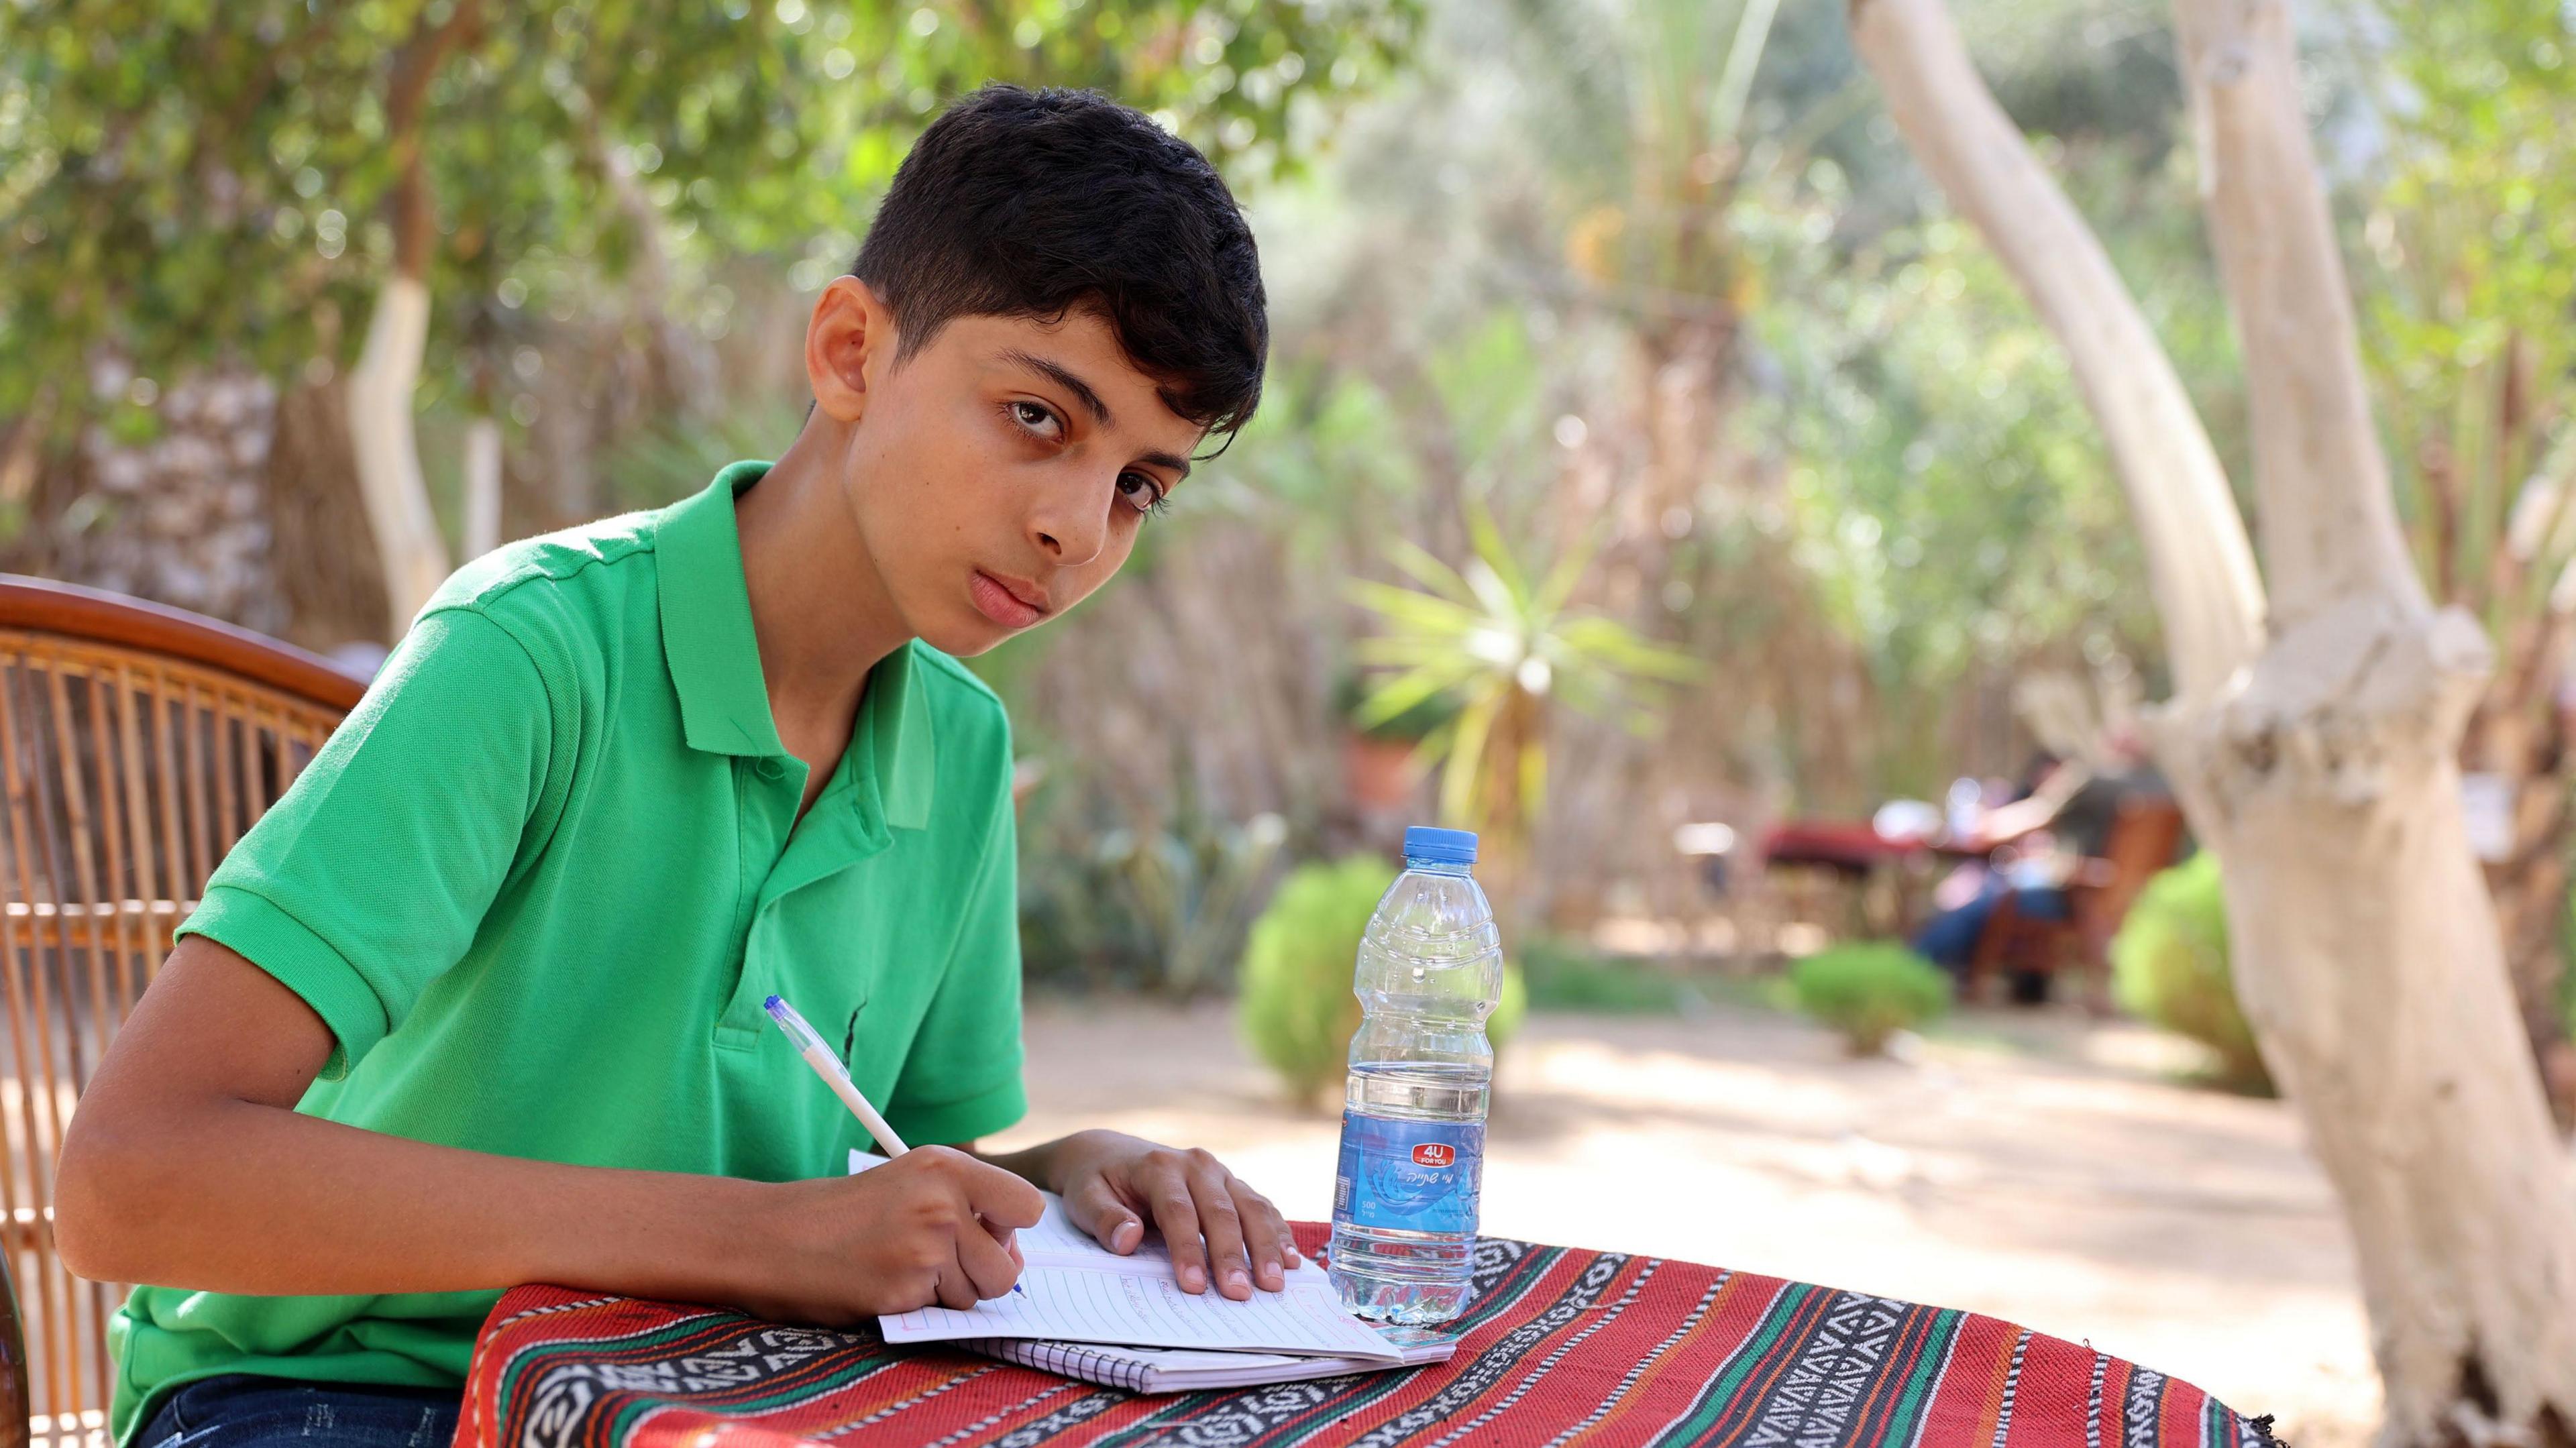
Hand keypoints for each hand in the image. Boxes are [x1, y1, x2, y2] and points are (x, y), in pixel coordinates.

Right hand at [743, 1146, 1043, 1323]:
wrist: (777, 1237)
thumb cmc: (846, 1214)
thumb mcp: (911, 1183)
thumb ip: (967, 1204)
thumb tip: (1014, 1253)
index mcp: (948, 1167)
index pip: (1026, 1207)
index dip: (1010, 1232)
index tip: (985, 1235)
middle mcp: (944, 1202)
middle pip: (1008, 1267)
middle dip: (982, 1276)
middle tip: (938, 1263)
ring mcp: (926, 1246)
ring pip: (976, 1296)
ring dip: (947, 1295)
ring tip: (902, 1270)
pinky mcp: (906, 1287)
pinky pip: (940, 1313)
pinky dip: (917, 1308)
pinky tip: (883, 1284)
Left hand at [1044, 1130, 1300, 1299]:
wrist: (1111, 1154)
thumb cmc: (1096, 1183)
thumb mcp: (1084, 1198)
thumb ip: (1104, 1219)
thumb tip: (1127, 1239)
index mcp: (1158, 1167)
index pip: (1177, 1211)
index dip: (1187, 1250)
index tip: (1194, 1287)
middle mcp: (1196, 1165)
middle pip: (1220, 1212)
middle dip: (1233, 1255)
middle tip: (1241, 1294)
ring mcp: (1220, 1174)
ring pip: (1250, 1208)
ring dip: (1265, 1246)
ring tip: (1275, 1283)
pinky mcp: (1233, 1185)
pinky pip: (1262, 1207)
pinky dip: (1278, 1233)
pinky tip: (1291, 1260)